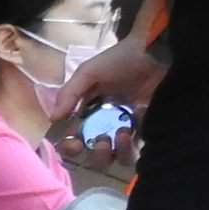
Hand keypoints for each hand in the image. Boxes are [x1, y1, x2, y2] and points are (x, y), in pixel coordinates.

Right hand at [53, 35, 167, 173]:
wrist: (155, 51)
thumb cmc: (120, 60)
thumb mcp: (88, 72)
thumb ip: (69, 94)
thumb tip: (53, 119)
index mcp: (88, 114)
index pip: (74, 141)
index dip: (70, 148)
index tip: (74, 143)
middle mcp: (106, 125)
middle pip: (95, 156)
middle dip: (96, 154)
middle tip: (101, 140)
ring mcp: (127, 128)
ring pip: (118, 158)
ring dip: (118, 151)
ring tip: (123, 132)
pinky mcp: (147, 128)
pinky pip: (140, 146)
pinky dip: (138, 137)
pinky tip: (139, 115)